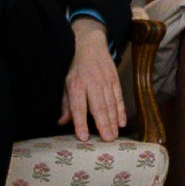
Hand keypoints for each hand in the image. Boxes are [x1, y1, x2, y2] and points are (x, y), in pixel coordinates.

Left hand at [62, 21, 125, 140]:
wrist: (91, 46)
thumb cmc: (76, 69)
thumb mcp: (66, 84)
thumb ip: (66, 104)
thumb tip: (62, 122)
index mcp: (76, 85)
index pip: (79, 107)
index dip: (81, 123)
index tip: (84, 137)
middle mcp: (92, 83)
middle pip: (98, 107)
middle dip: (103, 124)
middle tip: (107, 140)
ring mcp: (106, 81)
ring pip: (111, 104)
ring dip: (113, 121)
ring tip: (114, 135)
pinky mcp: (116, 80)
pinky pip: (119, 98)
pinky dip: (121, 111)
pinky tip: (122, 122)